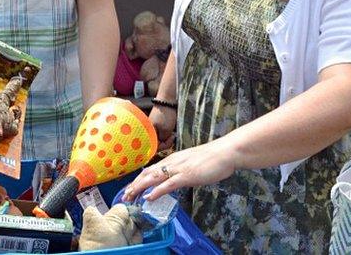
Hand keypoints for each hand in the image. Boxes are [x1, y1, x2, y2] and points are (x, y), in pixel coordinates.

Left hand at [121, 138, 235, 202]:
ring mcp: (178, 169)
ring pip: (153, 178)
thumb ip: (182, 170)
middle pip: (148, 174)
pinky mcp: (187, 175)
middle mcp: (172, 162)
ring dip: (139, 188)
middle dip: (134, 185)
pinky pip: (168, 184)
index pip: (151, 170)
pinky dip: (156, 191)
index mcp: (173, 159)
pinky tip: (148, 198)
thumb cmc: (212, 158)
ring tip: (130, 196)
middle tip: (124, 195)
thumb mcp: (192, 163)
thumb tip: (176, 178)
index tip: (131, 188)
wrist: (225, 152)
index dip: (139, 179)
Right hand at [149, 105, 175, 150]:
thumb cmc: (166, 115)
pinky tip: (170, 130)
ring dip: (166, 138)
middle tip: (172, 136)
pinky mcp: (155, 125)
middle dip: (165, 142)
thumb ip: (162, 141)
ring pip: (158, 139)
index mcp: (147, 133)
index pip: (154, 147)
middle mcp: (147, 131)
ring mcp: (151, 128)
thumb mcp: (166, 130)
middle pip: (156, 144)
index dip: (164, 146)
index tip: (171, 139)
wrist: (166, 102)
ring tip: (172, 132)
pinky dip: (165, 134)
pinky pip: (159, 134)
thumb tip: (160, 145)